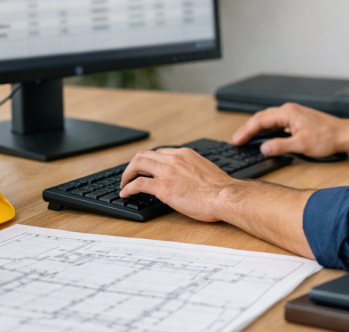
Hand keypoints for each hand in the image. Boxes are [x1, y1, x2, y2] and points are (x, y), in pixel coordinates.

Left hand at [119, 148, 235, 221]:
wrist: (224, 196)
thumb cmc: (220, 188)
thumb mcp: (206, 169)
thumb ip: (192, 169)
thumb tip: (187, 177)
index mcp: (184, 154)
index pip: (159, 152)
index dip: (150, 162)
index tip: (146, 169)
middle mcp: (174, 159)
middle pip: (144, 155)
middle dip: (134, 165)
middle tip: (130, 175)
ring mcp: (167, 172)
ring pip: (138, 164)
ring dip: (127, 174)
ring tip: (124, 184)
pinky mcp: (163, 188)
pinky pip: (138, 184)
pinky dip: (128, 187)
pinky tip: (125, 193)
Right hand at [231, 103, 348, 157]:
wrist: (345, 134)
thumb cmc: (327, 137)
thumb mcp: (301, 145)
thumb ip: (280, 146)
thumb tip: (263, 148)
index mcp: (287, 113)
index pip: (260, 120)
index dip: (246, 131)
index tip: (236, 140)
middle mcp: (289, 110)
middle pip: (262, 118)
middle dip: (248, 129)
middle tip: (236, 140)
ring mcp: (293, 114)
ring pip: (269, 119)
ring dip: (257, 128)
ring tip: (246, 139)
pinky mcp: (298, 119)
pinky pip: (277, 122)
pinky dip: (267, 129)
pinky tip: (265, 137)